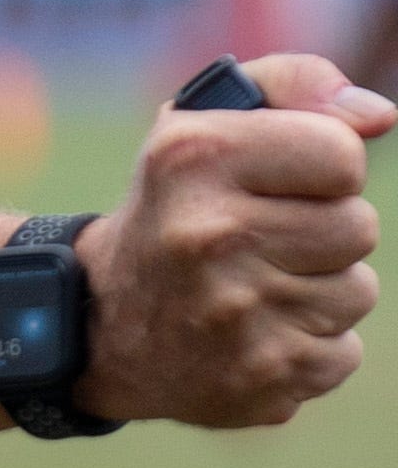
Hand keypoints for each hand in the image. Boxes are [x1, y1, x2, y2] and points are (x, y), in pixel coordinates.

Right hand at [76, 52, 390, 426]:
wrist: (97, 325)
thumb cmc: (174, 209)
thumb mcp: (202, 124)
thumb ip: (292, 86)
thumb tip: (381, 117)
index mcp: (194, 160)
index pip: (342, 155)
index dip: (321, 167)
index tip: (275, 181)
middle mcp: (208, 237)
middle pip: (358, 227)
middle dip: (322, 232)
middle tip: (257, 240)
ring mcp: (234, 317)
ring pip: (356, 293)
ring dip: (318, 290)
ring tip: (251, 289)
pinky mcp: (259, 380)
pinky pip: (341, 353)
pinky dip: (306, 346)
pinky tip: (252, 336)